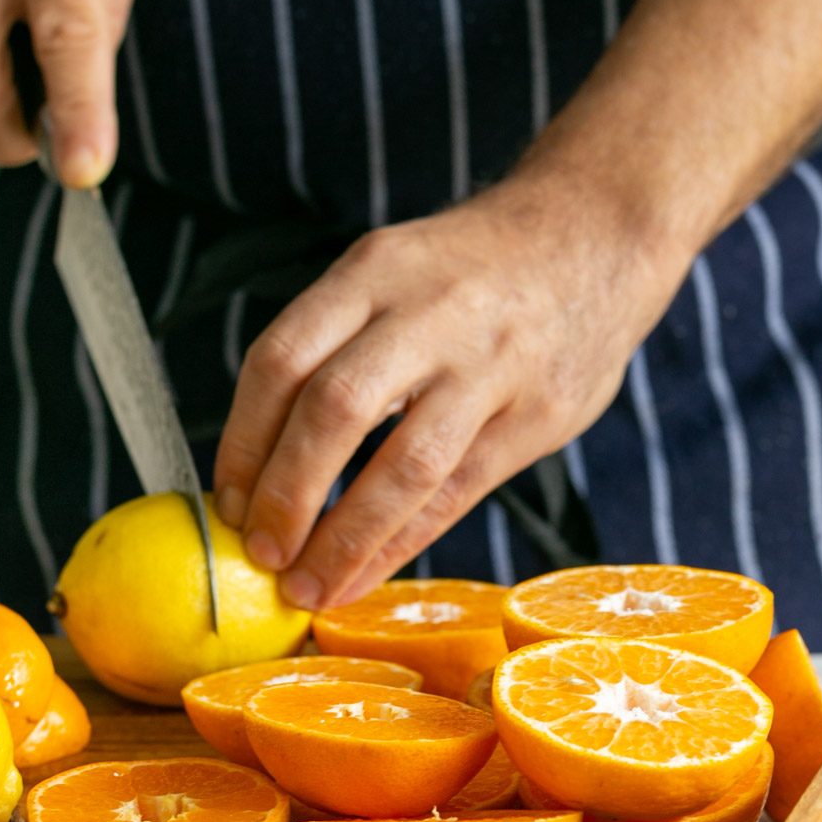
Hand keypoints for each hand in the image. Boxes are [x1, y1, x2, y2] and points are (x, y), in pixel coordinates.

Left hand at [213, 164, 685, 608]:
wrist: (595, 233)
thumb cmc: (470, 271)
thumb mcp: (394, 269)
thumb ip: (336, 345)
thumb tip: (263, 459)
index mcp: (374, 271)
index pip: (282, 359)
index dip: (243, 441)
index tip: (226, 501)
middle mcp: (429, 313)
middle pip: (334, 411)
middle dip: (286, 495)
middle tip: (259, 553)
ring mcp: (489, 366)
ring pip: (403, 466)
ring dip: (344, 538)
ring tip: (307, 589)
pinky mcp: (535, 416)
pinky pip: (456, 493)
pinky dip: (401, 543)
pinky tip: (364, 575)